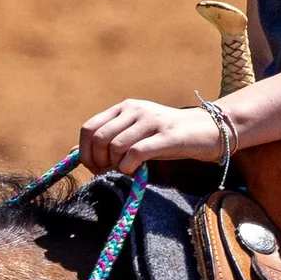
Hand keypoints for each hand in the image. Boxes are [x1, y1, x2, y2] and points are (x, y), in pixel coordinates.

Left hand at [79, 98, 227, 174]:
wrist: (208, 130)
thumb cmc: (168, 137)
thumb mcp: (135, 133)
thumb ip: (108, 140)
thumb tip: (72, 153)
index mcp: (125, 107)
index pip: (89, 128)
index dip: (85, 152)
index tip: (94, 167)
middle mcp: (135, 110)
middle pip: (99, 138)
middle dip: (97, 161)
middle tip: (108, 172)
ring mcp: (151, 121)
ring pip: (116, 146)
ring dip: (114, 165)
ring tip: (126, 170)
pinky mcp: (166, 136)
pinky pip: (135, 153)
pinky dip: (128, 167)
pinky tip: (136, 171)